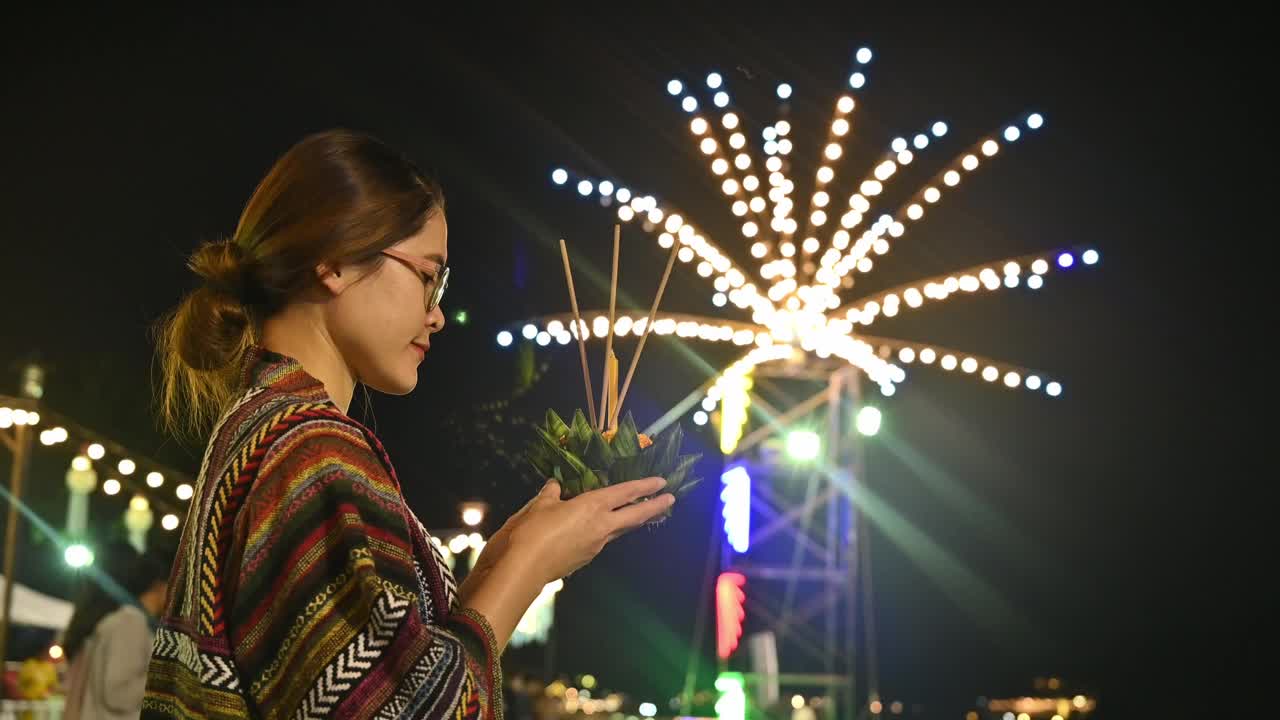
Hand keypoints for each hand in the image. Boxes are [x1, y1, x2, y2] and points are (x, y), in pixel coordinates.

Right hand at [503, 477, 672, 584]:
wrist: (523, 569)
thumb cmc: (532, 531)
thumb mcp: (539, 505)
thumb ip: (551, 494)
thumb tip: (555, 485)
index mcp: (592, 506)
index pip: (625, 493)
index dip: (644, 486)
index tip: (662, 482)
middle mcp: (601, 526)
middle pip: (634, 516)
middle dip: (654, 507)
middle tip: (671, 499)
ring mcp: (596, 546)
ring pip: (621, 530)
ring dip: (634, 521)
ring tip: (644, 514)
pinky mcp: (585, 559)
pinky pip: (602, 541)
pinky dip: (607, 532)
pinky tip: (600, 530)